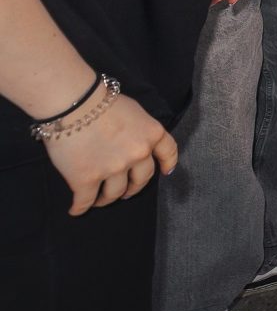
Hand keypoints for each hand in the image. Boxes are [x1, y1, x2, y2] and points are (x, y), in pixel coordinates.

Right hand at [43, 91, 176, 215]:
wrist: (74, 103)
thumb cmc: (100, 100)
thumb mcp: (133, 111)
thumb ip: (138, 129)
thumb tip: (131, 139)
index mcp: (152, 134)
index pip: (168, 152)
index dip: (168, 164)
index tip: (166, 172)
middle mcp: (138, 154)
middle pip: (141, 179)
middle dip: (134, 188)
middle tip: (125, 192)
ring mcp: (113, 168)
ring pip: (114, 193)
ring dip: (107, 199)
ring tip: (100, 200)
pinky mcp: (87, 178)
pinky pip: (86, 200)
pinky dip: (81, 207)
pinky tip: (76, 210)